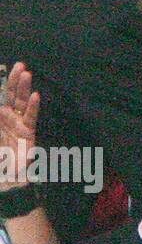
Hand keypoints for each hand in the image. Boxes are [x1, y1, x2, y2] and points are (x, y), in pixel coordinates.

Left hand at [0, 62, 38, 192]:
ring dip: (23, 87)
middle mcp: (7, 117)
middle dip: (13, 80)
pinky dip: (33, 106)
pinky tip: (35, 95)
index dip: (2, 84)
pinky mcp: (28, 133)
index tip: (2, 68)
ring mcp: (18, 124)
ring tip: (26, 72)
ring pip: (21, 102)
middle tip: (18, 64)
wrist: (4, 179)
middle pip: (10, 95)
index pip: (0, 97)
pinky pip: (31, 117)